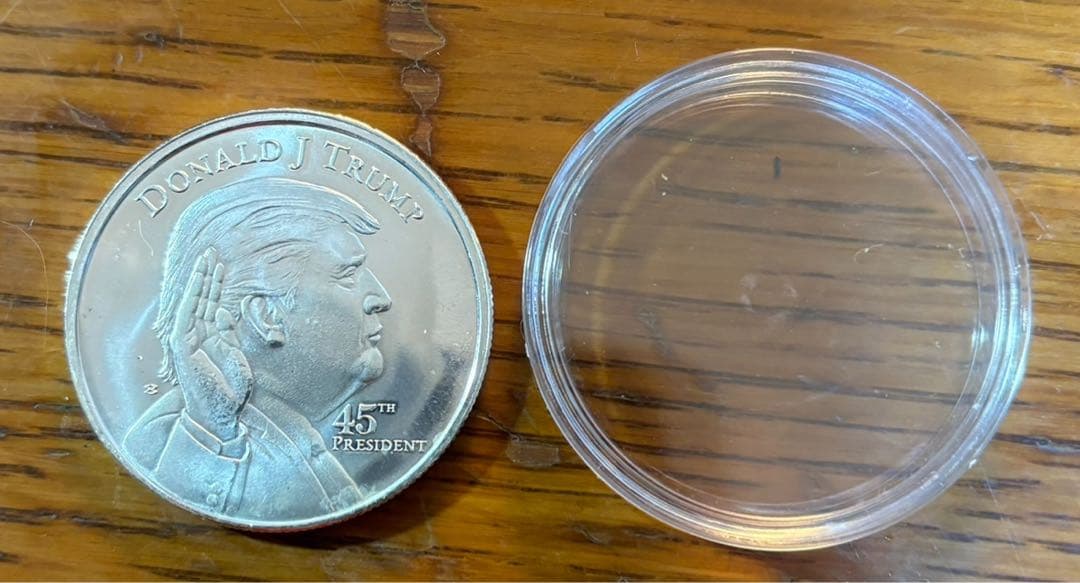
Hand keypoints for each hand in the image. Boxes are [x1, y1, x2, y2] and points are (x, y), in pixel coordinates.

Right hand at [170, 248, 252, 441]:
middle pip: (202, 298)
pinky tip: (197, 281)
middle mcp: (198, 335)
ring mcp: (188, 340)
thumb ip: (229, 335)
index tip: (221, 264)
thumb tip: (220, 311)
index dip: (217, 284)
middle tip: (212, 252)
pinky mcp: (182, 346)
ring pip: (193, 302)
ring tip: (205, 258)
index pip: (213, 304)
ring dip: (199, 280)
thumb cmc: (230, 394)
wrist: (218, 415)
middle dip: (207, 275)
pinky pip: (185, 315)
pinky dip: (191, 297)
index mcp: (213, 338)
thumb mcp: (238, 360)